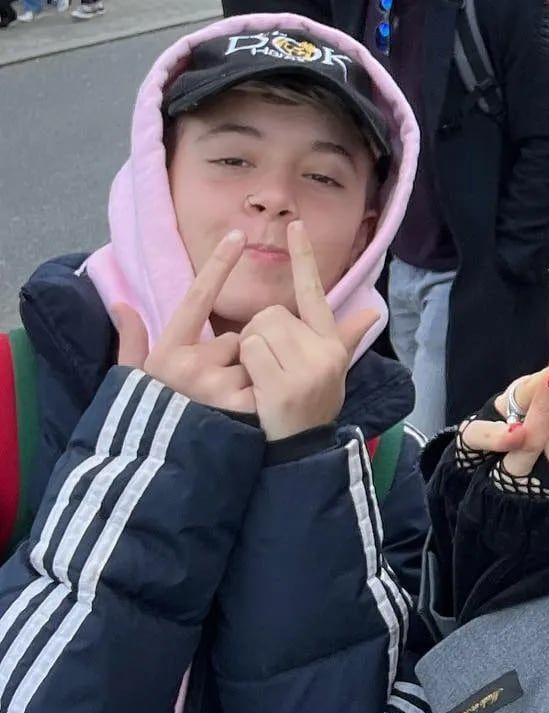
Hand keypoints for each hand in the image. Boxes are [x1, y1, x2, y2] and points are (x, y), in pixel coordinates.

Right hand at [111, 230, 256, 414]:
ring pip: (252, 362)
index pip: (195, 300)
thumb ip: (131, 342)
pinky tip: (249, 420)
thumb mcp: (137, 383)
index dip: (216, 267)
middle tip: (217, 394)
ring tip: (231, 411)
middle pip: (236, 340)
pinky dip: (263, 399)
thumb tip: (119, 302)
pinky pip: (265, 384)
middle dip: (235, 360)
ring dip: (250, 380)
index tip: (235, 235)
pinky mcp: (244, 407)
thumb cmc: (152, 424)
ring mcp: (218, 386)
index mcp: (168, 354)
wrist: (166, 477)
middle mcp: (191, 366)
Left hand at [237, 221, 379, 442]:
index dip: (304, 258)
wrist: (303, 451)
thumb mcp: (333, 371)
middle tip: (267, 365)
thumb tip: (372, 312)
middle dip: (258, 334)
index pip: (315, 292)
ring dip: (249, 351)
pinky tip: (255, 389)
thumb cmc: (311, 406)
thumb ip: (346, 337)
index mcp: (331, 343)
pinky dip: (245, 366)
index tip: (296, 226)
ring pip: (257, 330)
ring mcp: (306, 368)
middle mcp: (324, 352)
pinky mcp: (284, 384)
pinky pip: (250, 351)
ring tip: (261, 378)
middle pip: (271, 314)